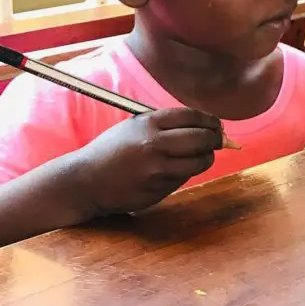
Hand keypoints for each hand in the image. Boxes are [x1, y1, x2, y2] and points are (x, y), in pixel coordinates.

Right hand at [71, 107, 223, 216]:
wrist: (86, 181)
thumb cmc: (113, 150)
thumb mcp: (136, 126)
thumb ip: (167, 125)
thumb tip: (206, 127)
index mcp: (149, 123)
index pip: (192, 116)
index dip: (209, 120)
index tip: (216, 124)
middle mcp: (154, 144)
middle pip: (201, 138)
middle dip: (215, 138)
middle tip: (218, 139)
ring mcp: (156, 169)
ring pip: (199, 161)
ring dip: (207, 157)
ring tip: (203, 154)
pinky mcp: (157, 189)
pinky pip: (183, 178)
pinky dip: (187, 172)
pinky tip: (176, 169)